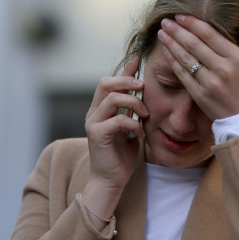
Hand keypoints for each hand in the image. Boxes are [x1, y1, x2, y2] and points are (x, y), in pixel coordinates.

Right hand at [84, 56, 148, 189]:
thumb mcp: (130, 128)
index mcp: (101, 109)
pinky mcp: (97, 134)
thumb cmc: (121, 156)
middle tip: (144, 87)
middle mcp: (94, 112)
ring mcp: (93, 122)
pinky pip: (118, 119)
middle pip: (106, 83)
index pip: (111, 82)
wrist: (111, 181)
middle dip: (127, 81)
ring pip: (112, 98)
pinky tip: (140, 134)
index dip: (125, 69)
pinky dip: (133, 124)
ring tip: (145, 115)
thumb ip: (132, 112)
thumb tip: (144, 94)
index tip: (140, 58)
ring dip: (134, 103)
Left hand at [157, 15, 238, 119]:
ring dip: (171, 43)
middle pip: (194, 44)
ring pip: (185, 57)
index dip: (193, 24)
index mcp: (237, 59)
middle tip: (166, 21)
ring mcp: (209, 82)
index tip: (181, 16)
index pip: (210, 35)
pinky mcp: (199, 94)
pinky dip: (172, 61)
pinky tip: (166, 51)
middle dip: (177, 30)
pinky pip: (182, 74)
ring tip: (162, 33)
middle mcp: (222, 69)